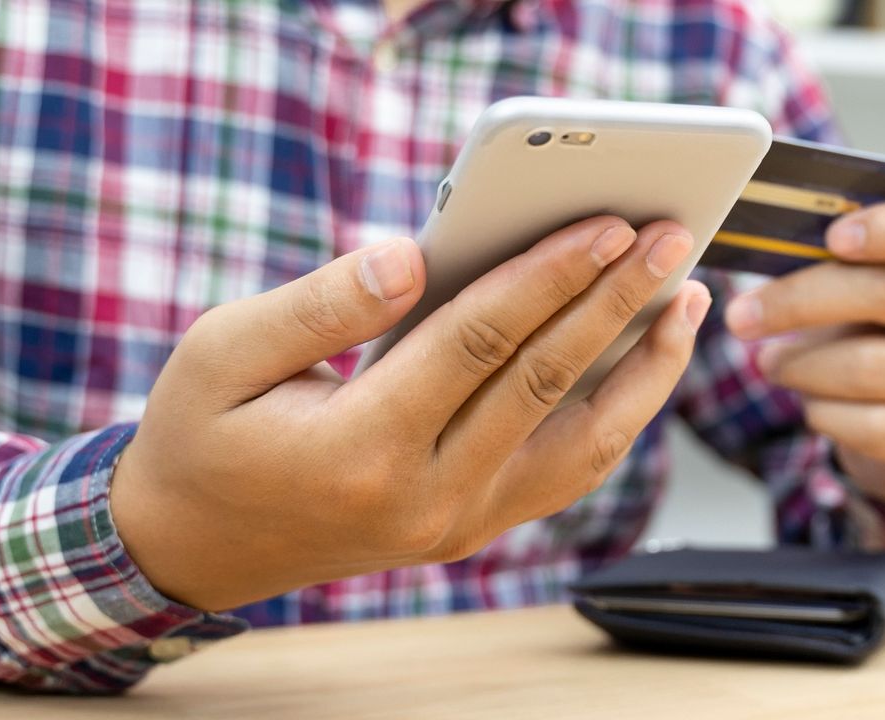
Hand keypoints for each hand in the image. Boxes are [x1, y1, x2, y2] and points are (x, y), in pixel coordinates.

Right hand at [111, 216, 710, 610]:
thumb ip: (322, 304)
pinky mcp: (475, 527)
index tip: (606, 224)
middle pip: (546, 383)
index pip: (478, 344)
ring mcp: (460, 521)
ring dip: (644, 368)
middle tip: (672, 238)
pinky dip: (620, 417)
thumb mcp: (224, 353)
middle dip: (614, 302)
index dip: (546, 277)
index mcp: (360, 446)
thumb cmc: (206, 434)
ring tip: (685, 301)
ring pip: (583, 444)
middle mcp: (426, 497)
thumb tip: (414, 255)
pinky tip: (644, 363)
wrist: (199, 544)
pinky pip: (570, 474)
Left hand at [724, 193, 884, 505]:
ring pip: (869, 367)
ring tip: (770, 364)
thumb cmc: (884, 336)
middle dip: (799, 303)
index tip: (834, 237)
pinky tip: (813, 406)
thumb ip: (838, 264)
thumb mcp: (870, 290)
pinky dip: (825, 414)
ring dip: (801, 366)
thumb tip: (762, 253)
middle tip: (741, 317)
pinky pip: (873, 426)